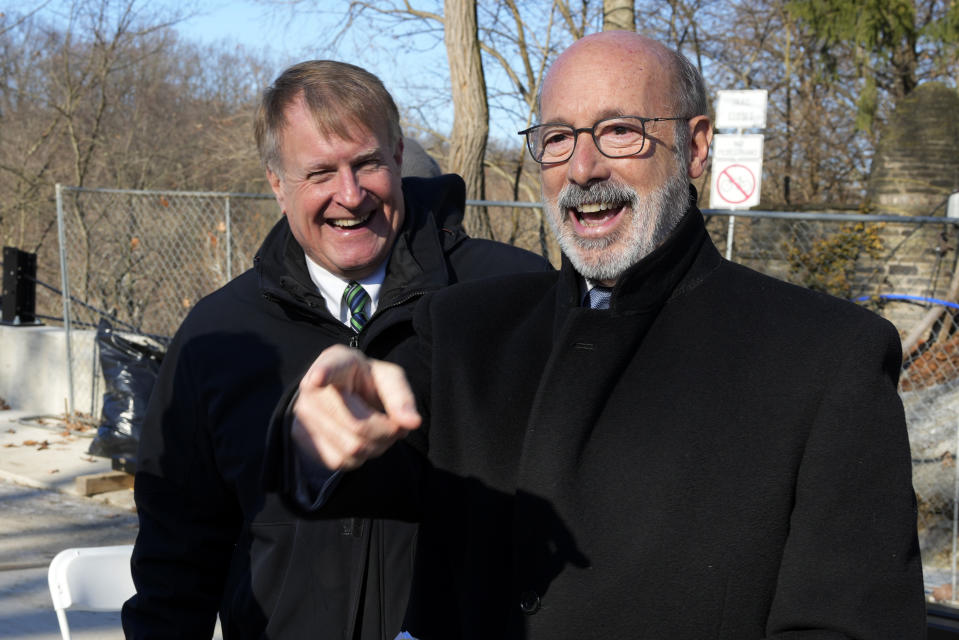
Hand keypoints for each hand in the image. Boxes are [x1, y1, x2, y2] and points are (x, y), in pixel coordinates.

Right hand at [291, 344, 421, 470]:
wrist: (341, 394)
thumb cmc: (369, 383)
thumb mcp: (389, 380)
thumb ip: (402, 398)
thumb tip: (413, 423)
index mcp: (337, 361)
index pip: (330, 367)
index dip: (324, 373)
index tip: (319, 378)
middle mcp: (312, 387)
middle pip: (358, 425)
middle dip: (387, 432)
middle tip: (396, 425)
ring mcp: (303, 413)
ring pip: (352, 448)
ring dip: (377, 447)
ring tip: (379, 430)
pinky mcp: (301, 437)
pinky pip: (340, 461)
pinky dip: (360, 458)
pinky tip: (361, 441)